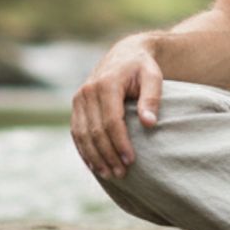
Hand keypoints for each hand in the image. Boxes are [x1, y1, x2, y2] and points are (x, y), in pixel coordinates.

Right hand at [70, 35, 162, 179]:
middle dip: (108, 154)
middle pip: (95, 130)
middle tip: (121, 173)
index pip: (111, 120)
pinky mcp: (76, 105)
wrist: (124, 55)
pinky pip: (76, 132)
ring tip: (109, 174)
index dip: (119, 143)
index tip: (130, 161)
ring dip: (94, 157)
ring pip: (82, 134)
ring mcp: (79, 98)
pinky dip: (84, 150)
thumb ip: (151, 98)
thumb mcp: (153, 77)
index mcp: (106, 83)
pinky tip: (94, 165)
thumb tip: (149, 123)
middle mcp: (88, 91)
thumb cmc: (142, 68)